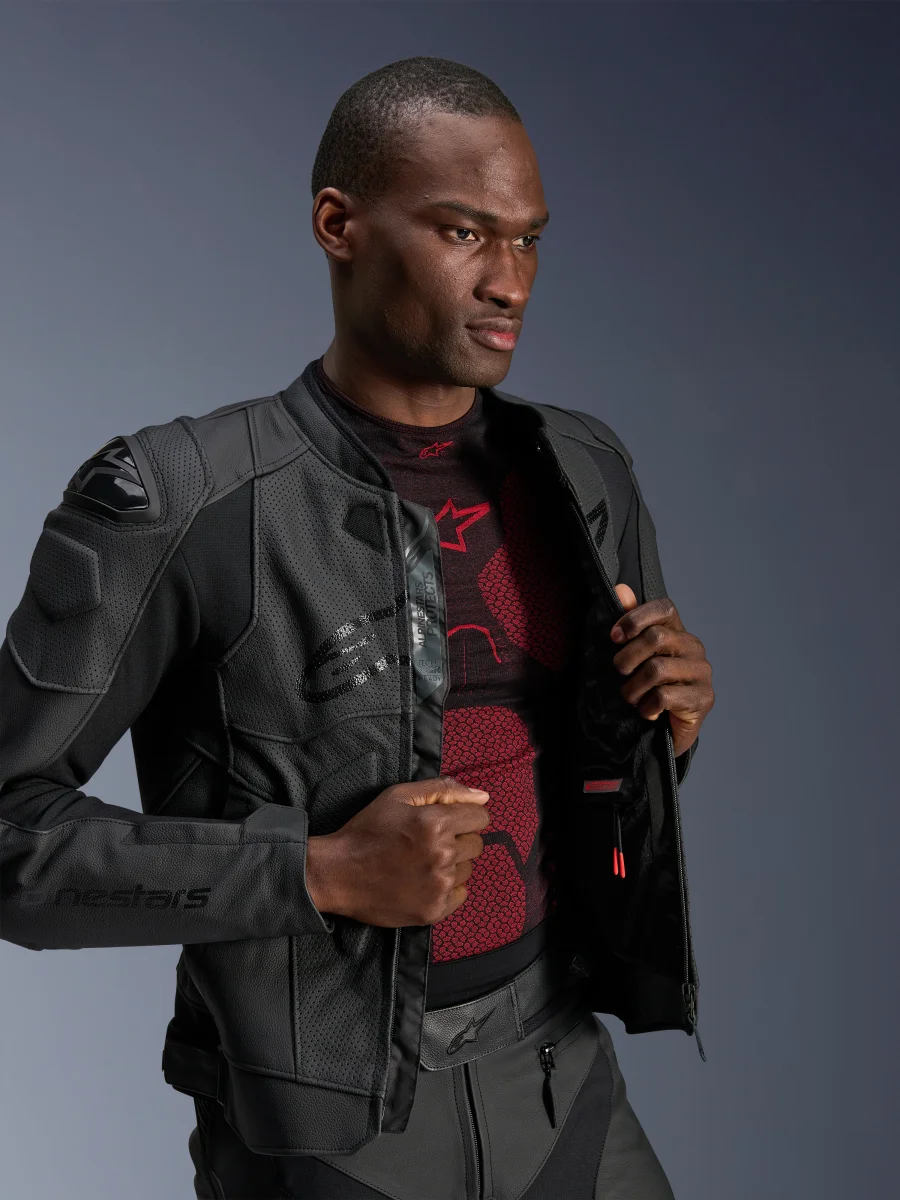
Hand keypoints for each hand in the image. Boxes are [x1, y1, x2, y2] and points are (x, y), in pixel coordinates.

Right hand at [305, 776, 489, 926]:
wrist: (338, 873)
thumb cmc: (368, 830)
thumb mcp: (398, 796)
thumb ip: (443, 789)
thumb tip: (483, 796)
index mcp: (436, 823)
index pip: (481, 817)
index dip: (465, 816)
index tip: (446, 821)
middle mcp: (443, 855)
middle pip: (477, 844)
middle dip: (459, 840)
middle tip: (429, 843)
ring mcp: (439, 885)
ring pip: (468, 870)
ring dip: (453, 865)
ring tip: (422, 863)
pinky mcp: (434, 910)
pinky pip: (460, 895)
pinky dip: (447, 888)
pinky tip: (423, 881)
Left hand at [610, 584, 713, 758]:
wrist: (665, 734)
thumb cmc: (648, 689)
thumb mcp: (634, 656)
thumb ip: (630, 622)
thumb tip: (620, 589)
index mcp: (678, 632)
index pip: (664, 608)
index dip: (635, 618)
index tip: (614, 637)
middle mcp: (694, 648)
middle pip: (656, 638)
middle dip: (627, 658)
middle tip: (619, 675)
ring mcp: (702, 673)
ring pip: (657, 669)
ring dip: (633, 688)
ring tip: (631, 698)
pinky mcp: (704, 698)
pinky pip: (664, 696)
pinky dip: (647, 707)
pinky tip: (648, 713)